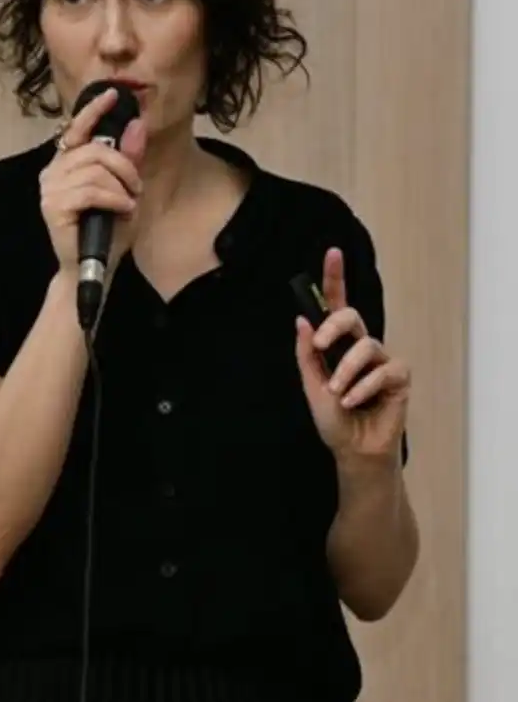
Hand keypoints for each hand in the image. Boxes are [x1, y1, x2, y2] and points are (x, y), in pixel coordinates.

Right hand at [39, 87, 146, 272]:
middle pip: (95, 150)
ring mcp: (50, 189)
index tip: (113, 94)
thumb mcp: (126, 190)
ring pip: (95, 171)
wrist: (94, 267)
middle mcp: (53, 171)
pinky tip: (122, 210)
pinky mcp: (53, 206)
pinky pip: (91, 190)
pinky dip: (114, 199)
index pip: (77, 128)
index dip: (94, 110)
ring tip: (127, 205)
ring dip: (121, 188)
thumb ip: (129, 159)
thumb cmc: (108, 230)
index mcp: (67, 163)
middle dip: (124, 167)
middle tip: (135, 189)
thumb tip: (136, 126)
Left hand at [294, 247, 409, 466]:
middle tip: (320, 345)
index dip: (335, 278)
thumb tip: (302, 320)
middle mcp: (360, 346)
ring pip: (365, 347)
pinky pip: (382, 370)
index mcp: (336, 345)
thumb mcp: (311, 385)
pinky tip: (355, 402)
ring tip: (339, 393)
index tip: (332, 252)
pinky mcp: (399, 377)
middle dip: (334, 326)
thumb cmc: (332, 418)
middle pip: (352, 316)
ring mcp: (381, 360)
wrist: (352, 449)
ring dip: (346, 371)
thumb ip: (307, 354)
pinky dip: (364, 386)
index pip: (336, 307)